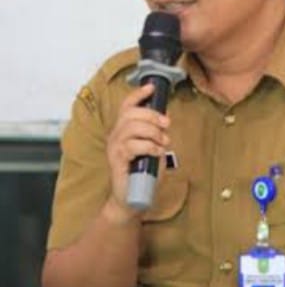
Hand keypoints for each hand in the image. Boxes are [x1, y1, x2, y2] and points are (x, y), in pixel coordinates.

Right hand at [105, 83, 170, 220]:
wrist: (131, 198)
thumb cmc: (142, 173)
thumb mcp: (152, 148)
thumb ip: (155, 134)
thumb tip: (165, 121)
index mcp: (123, 130)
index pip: (126, 106)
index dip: (138, 95)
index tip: (151, 88)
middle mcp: (115, 136)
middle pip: (131, 114)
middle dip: (152, 115)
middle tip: (167, 124)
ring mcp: (114, 148)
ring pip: (132, 128)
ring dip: (153, 133)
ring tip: (163, 142)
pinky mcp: (116, 160)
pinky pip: (133, 146)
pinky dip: (149, 147)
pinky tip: (157, 152)